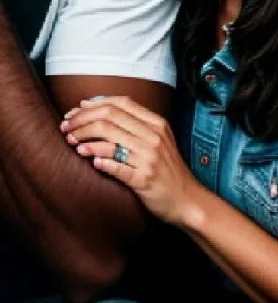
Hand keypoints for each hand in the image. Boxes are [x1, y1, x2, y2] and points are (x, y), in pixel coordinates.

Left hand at [60, 96, 197, 225]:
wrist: (187, 200)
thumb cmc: (167, 168)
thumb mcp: (158, 138)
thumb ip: (134, 122)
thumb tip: (96, 106)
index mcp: (156, 123)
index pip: (120, 103)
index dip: (93, 105)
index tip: (75, 112)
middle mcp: (153, 136)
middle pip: (110, 117)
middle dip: (82, 120)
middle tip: (66, 127)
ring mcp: (149, 158)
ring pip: (109, 139)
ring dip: (85, 139)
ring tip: (72, 142)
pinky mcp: (144, 179)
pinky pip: (117, 166)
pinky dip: (100, 161)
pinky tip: (90, 161)